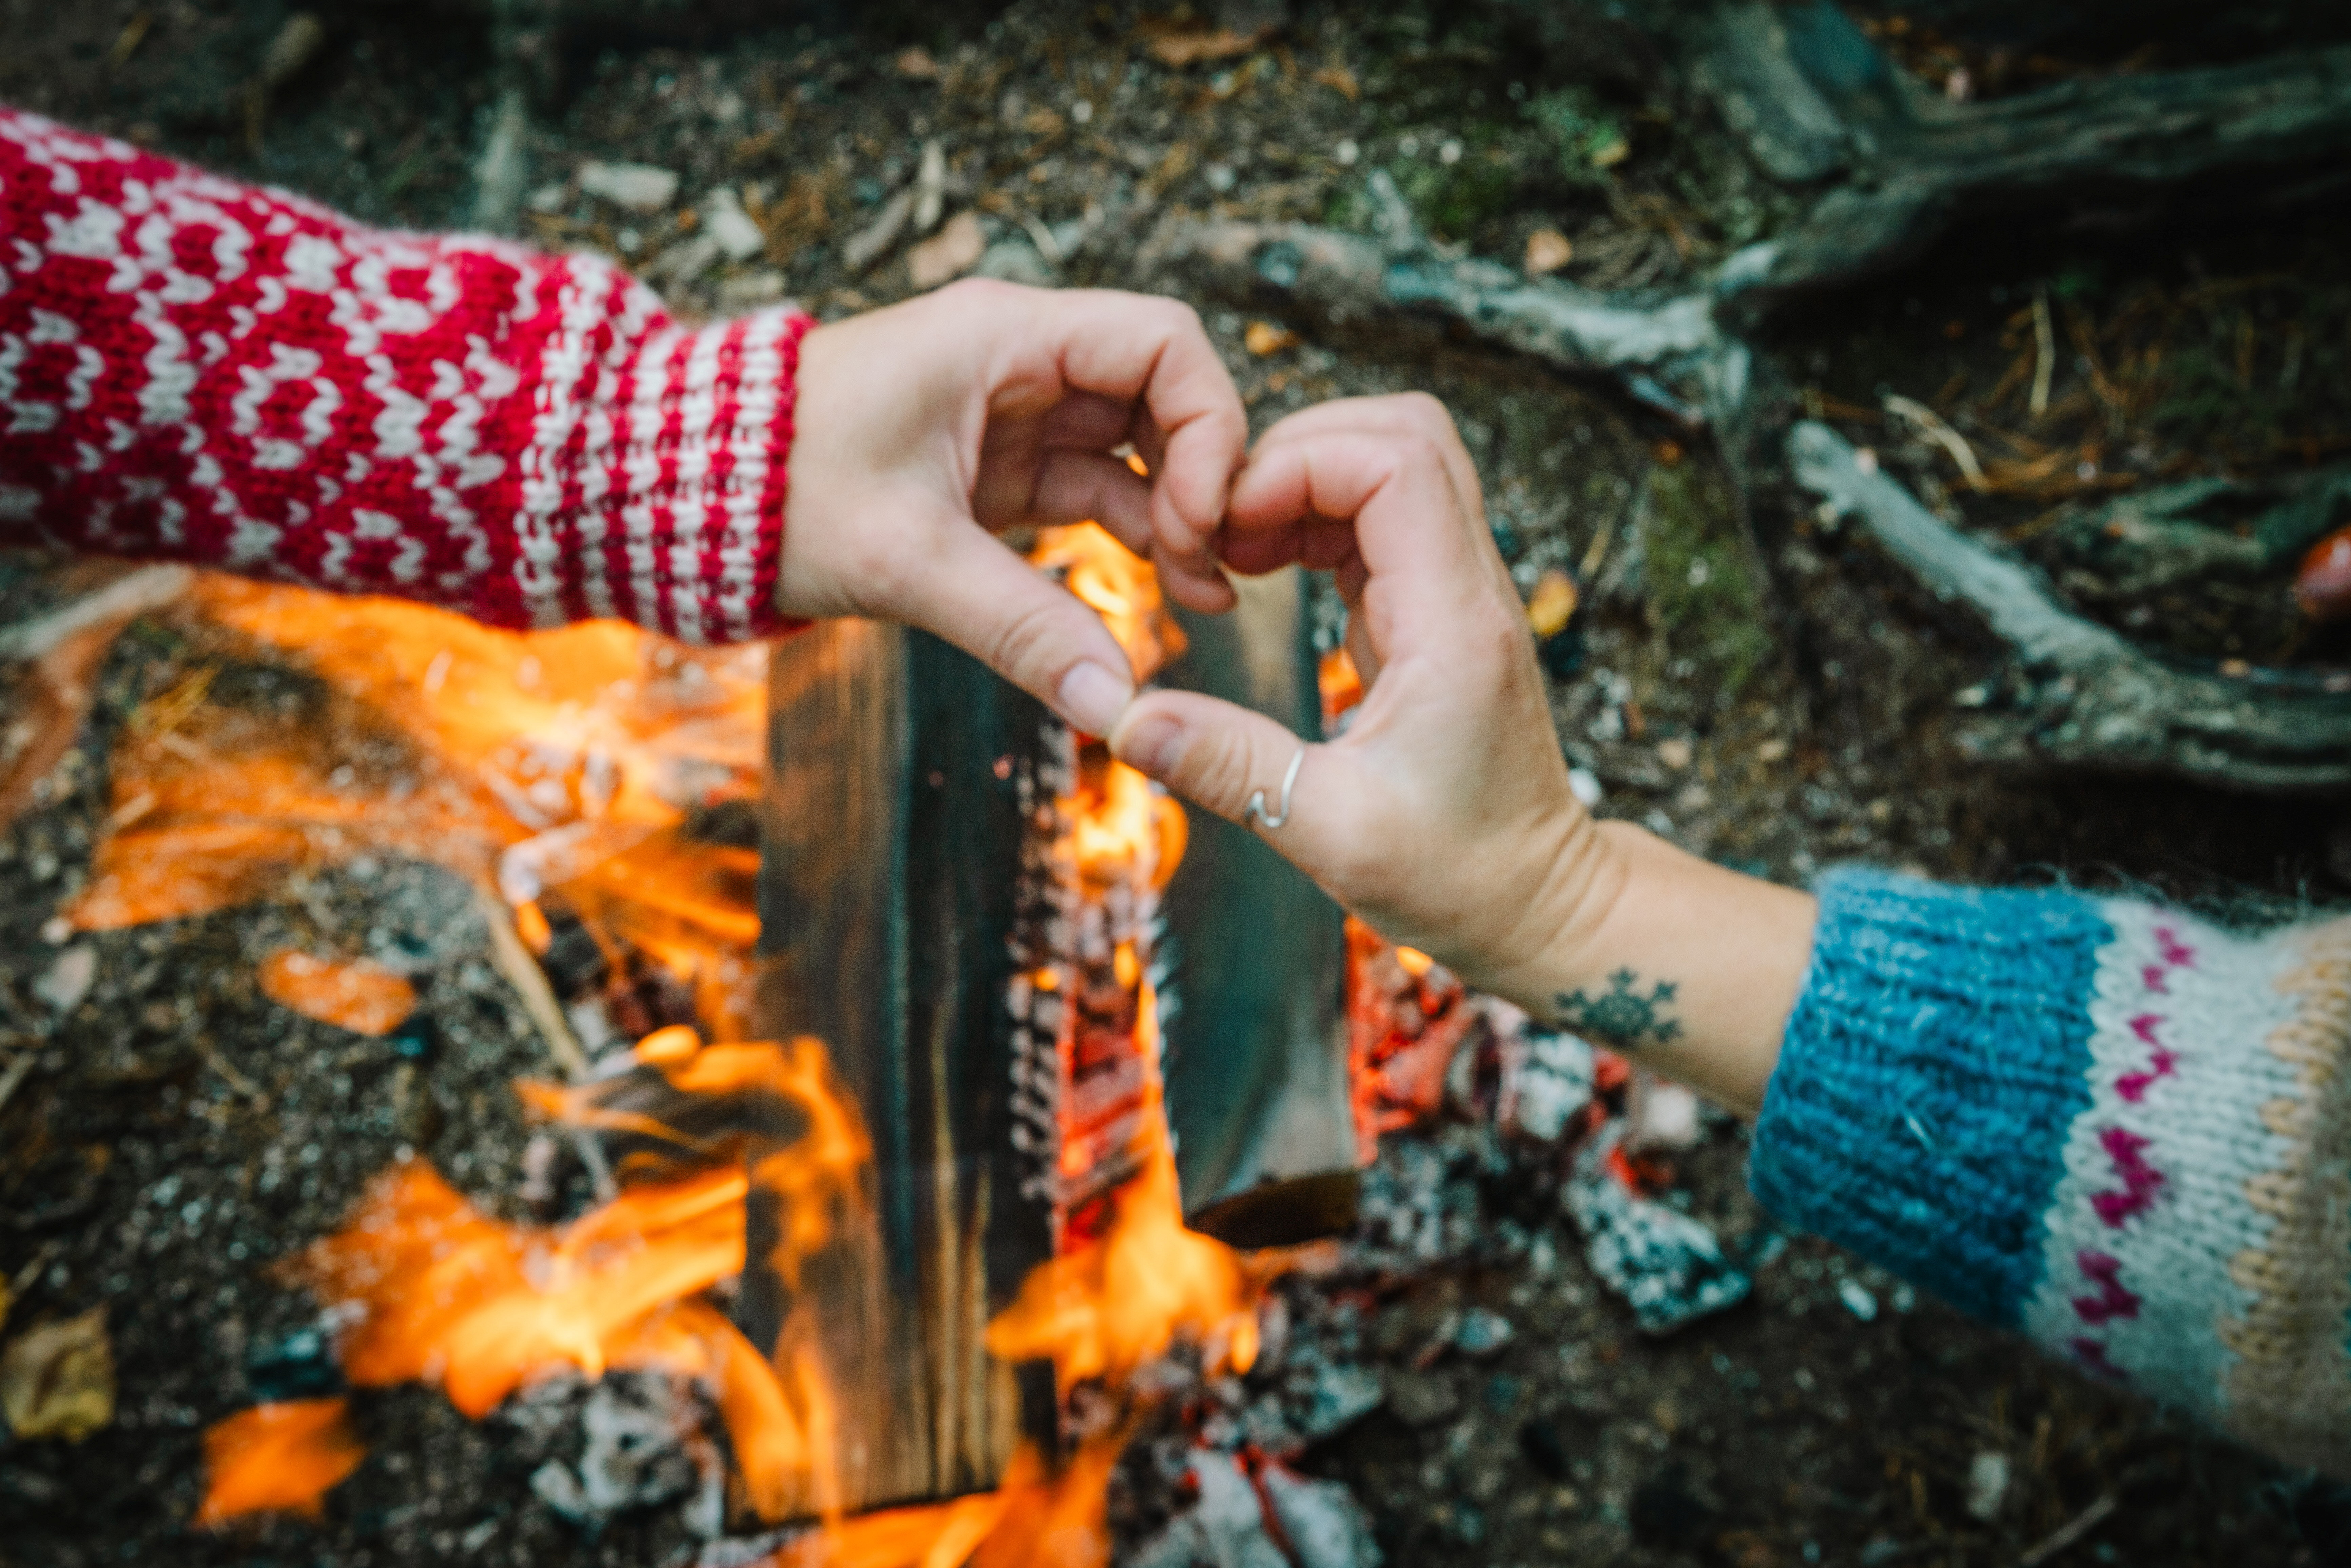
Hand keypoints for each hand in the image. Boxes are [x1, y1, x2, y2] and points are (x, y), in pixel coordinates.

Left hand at [780, 279, 1246, 733]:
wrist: (687, 497)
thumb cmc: (779, 493)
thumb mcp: (908, 561)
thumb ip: (1020, 628)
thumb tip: (1115, 707)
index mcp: (1003, 335)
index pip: (1164, 340)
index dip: (1210, 422)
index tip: (1199, 516)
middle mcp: (1021, 359)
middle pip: (1166, 394)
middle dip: (1204, 477)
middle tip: (1213, 566)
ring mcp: (1017, 412)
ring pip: (1140, 449)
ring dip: (1178, 517)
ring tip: (1206, 597)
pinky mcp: (1001, 467)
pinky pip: (1098, 489)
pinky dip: (1139, 535)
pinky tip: (1173, 593)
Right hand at [1105, 393, 1814, 1112]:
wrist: (1536, 902)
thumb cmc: (1455, 877)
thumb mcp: (1327, 834)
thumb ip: (1227, 767)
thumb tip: (1123, 720)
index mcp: (1456, 626)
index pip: (1396, 460)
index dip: (1298, 464)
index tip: (1230, 531)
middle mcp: (1469, 590)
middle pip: (1401, 432)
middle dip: (1294, 454)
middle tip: (1224, 532)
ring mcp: (1458, 592)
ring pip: (1390, 464)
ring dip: (1301, 485)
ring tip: (1233, 554)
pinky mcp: (1436, 609)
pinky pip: (1378, 518)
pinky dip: (1312, 523)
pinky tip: (1261, 576)